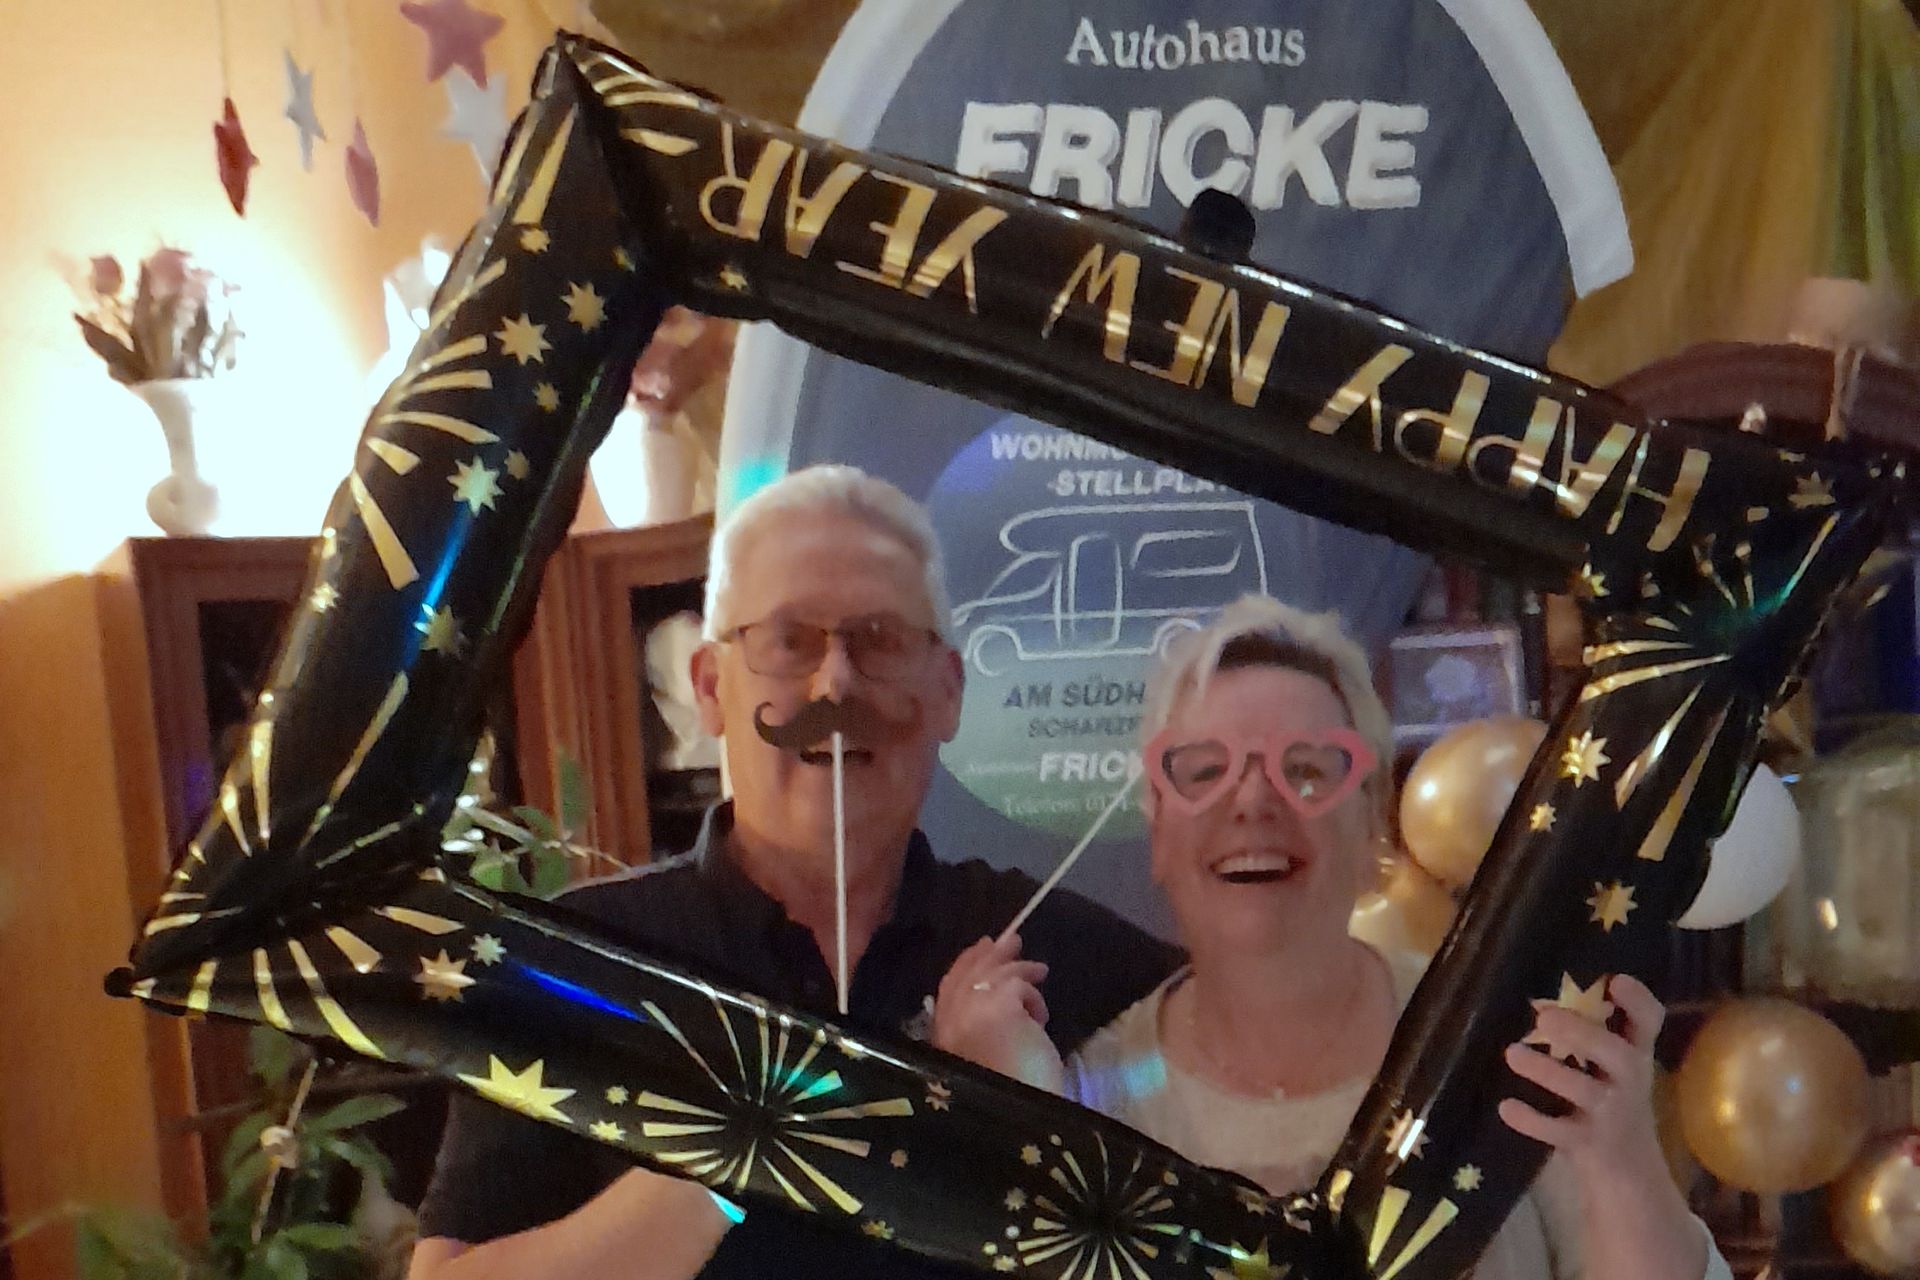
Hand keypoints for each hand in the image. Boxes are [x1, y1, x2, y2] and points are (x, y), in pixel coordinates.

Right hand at [933, 933, 1062, 1090]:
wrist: (1017, 1120)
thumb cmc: (1007, 1102)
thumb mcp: (986, 1062)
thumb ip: (980, 1033)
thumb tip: (998, 1004)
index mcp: (942, 1038)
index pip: (948, 989)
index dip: (964, 966)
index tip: (979, 950)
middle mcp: (951, 1021)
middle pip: (968, 975)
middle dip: (988, 955)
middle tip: (1010, 940)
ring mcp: (973, 1011)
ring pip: (993, 974)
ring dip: (1019, 968)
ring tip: (1040, 970)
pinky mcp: (1000, 1005)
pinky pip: (1019, 985)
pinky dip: (1035, 999)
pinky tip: (1042, 1018)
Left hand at [1498, 973, 1663, 1177]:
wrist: (1629, 1171)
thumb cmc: (1611, 1101)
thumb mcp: (1612, 1067)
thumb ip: (1590, 1032)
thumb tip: (1541, 999)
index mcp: (1635, 1054)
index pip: (1649, 1023)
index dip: (1638, 1002)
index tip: (1616, 980)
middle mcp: (1629, 1081)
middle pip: (1617, 1054)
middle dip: (1583, 1033)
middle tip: (1544, 1017)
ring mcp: (1610, 1114)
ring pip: (1583, 1090)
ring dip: (1546, 1071)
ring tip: (1512, 1053)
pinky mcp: (1588, 1144)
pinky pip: (1559, 1132)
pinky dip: (1532, 1121)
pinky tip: (1506, 1107)